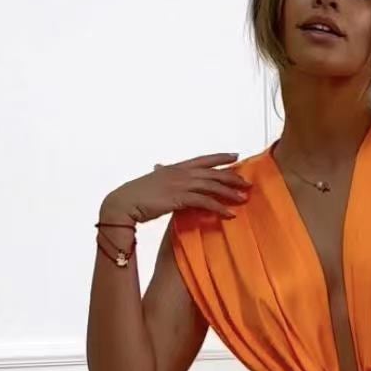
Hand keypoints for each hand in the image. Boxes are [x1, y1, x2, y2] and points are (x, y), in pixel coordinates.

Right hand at [100, 154, 250, 226]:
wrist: (123, 203)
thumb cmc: (135, 195)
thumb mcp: (151, 180)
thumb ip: (161, 174)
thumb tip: (160, 167)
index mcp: (175, 168)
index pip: (203, 159)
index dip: (220, 157)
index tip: (235, 156)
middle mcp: (180, 173)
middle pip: (213, 172)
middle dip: (232, 177)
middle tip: (247, 182)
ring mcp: (180, 184)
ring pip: (212, 186)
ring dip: (230, 192)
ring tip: (244, 198)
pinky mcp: (180, 198)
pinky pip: (205, 202)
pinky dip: (220, 208)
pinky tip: (230, 214)